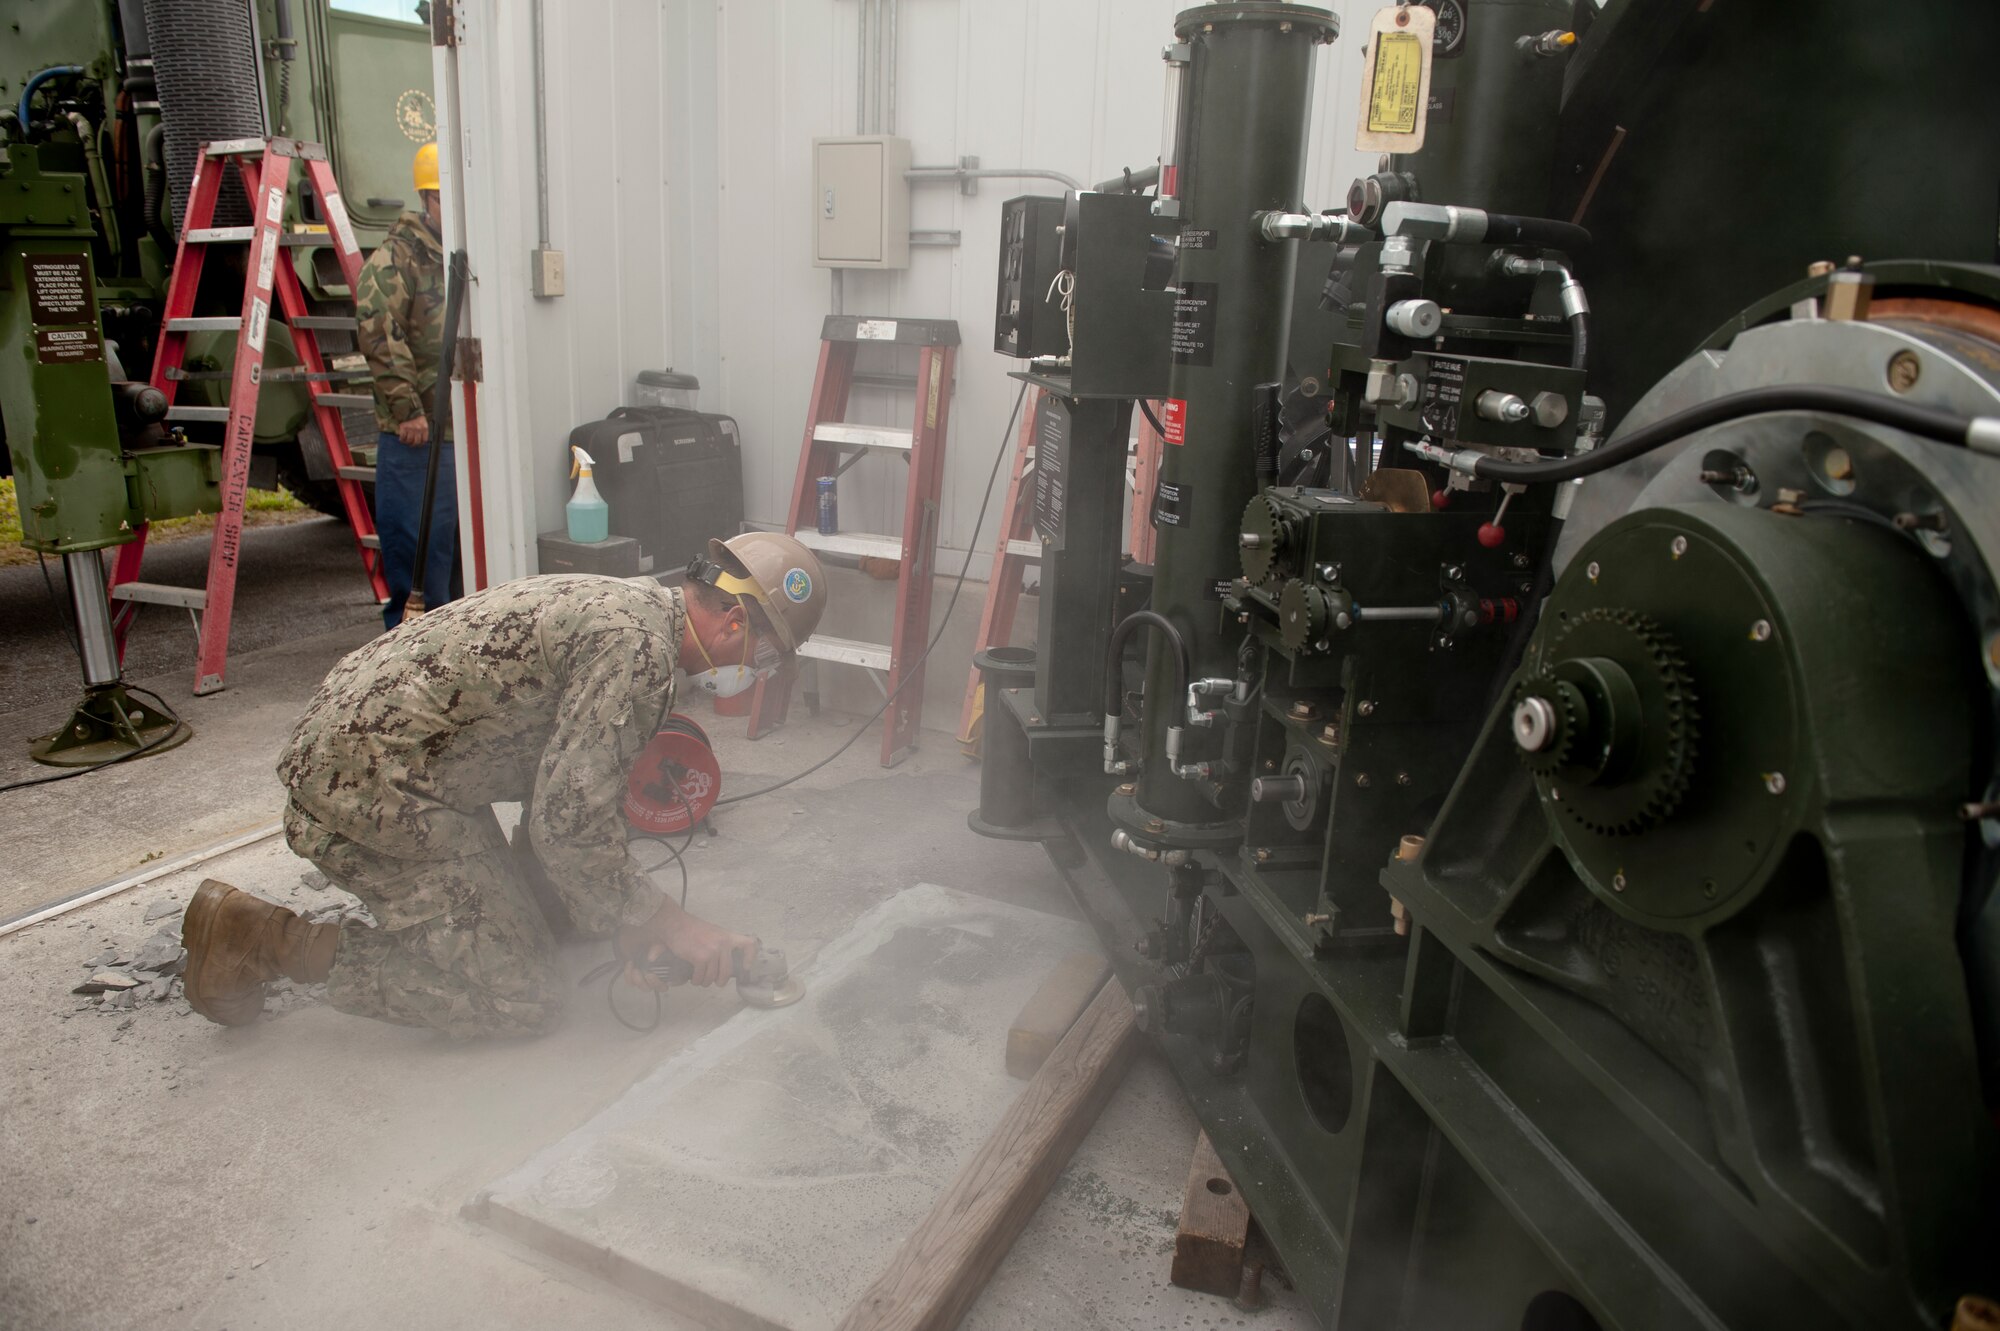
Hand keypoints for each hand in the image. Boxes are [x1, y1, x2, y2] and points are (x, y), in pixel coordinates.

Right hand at [397, 415, 429, 445]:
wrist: (409, 410)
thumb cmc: (417, 418)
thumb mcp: (423, 424)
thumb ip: (423, 432)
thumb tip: (421, 442)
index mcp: (424, 428)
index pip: (424, 440)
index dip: (421, 444)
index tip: (418, 445)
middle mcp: (418, 429)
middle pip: (416, 442)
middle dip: (413, 444)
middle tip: (410, 444)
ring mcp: (410, 428)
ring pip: (409, 440)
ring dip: (407, 442)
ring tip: (405, 441)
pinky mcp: (403, 427)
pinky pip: (402, 437)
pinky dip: (401, 439)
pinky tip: (401, 439)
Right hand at [620, 903, 759, 989]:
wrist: (674, 923)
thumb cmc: (691, 928)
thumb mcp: (712, 932)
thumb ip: (720, 944)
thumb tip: (724, 962)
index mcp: (727, 936)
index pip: (749, 945)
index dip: (750, 958)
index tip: (746, 967)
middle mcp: (722, 944)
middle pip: (727, 971)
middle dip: (720, 981)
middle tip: (715, 982)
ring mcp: (712, 951)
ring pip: (712, 977)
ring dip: (705, 982)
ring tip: (700, 979)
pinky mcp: (700, 958)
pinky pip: (700, 977)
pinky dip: (696, 980)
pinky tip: (693, 978)